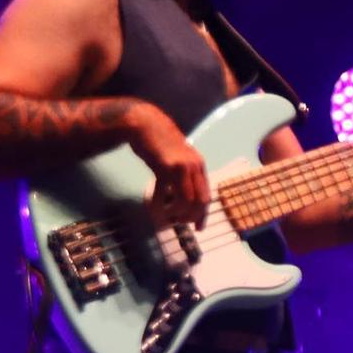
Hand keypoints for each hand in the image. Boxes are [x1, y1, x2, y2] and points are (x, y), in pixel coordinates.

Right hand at [128, 104, 209, 225]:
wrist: (146, 125)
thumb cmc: (161, 143)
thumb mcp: (180, 158)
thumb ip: (186, 174)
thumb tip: (186, 197)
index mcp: (199, 165)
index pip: (206, 195)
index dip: (203, 214)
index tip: (199, 228)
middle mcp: (193, 166)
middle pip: (199, 200)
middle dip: (192, 217)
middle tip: (181, 224)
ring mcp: (180, 167)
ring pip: (185, 200)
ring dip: (178, 213)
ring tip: (169, 217)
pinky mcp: (163, 167)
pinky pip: (164, 192)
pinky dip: (161, 204)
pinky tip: (155, 208)